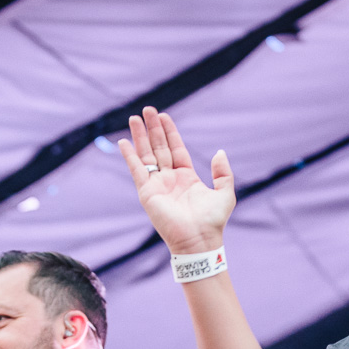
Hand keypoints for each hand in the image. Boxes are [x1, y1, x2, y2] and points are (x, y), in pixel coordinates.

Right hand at [119, 106, 234, 254]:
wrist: (199, 240)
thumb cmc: (212, 221)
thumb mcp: (225, 193)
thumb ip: (223, 172)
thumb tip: (220, 152)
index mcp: (187, 177)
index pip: (175, 148)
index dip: (170, 132)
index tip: (163, 115)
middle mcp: (170, 179)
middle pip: (159, 147)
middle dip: (153, 128)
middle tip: (147, 109)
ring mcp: (157, 185)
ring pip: (146, 155)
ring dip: (140, 136)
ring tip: (134, 118)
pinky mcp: (147, 193)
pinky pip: (137, 171)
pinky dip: (130, 156)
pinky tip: (123, 142)